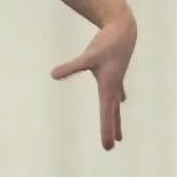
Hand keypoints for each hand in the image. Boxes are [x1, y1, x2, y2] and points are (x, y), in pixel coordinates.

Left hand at [52, 5, 135, 150]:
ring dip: (116, 119)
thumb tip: (53, 75)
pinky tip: (122, 100)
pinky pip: (118, 92)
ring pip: (116, 105)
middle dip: (111, 129)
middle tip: (110, 146)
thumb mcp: (88, 57)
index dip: (106, 130)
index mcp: (108, 87)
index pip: (106, 114)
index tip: (108, 147)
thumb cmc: (106, 43)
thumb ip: (71, 67)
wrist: (123, 30)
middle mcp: (114, 87)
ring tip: (119, 134)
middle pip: (112, 113)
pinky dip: (118, 99)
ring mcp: (117, 81)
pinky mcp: (116, 73)